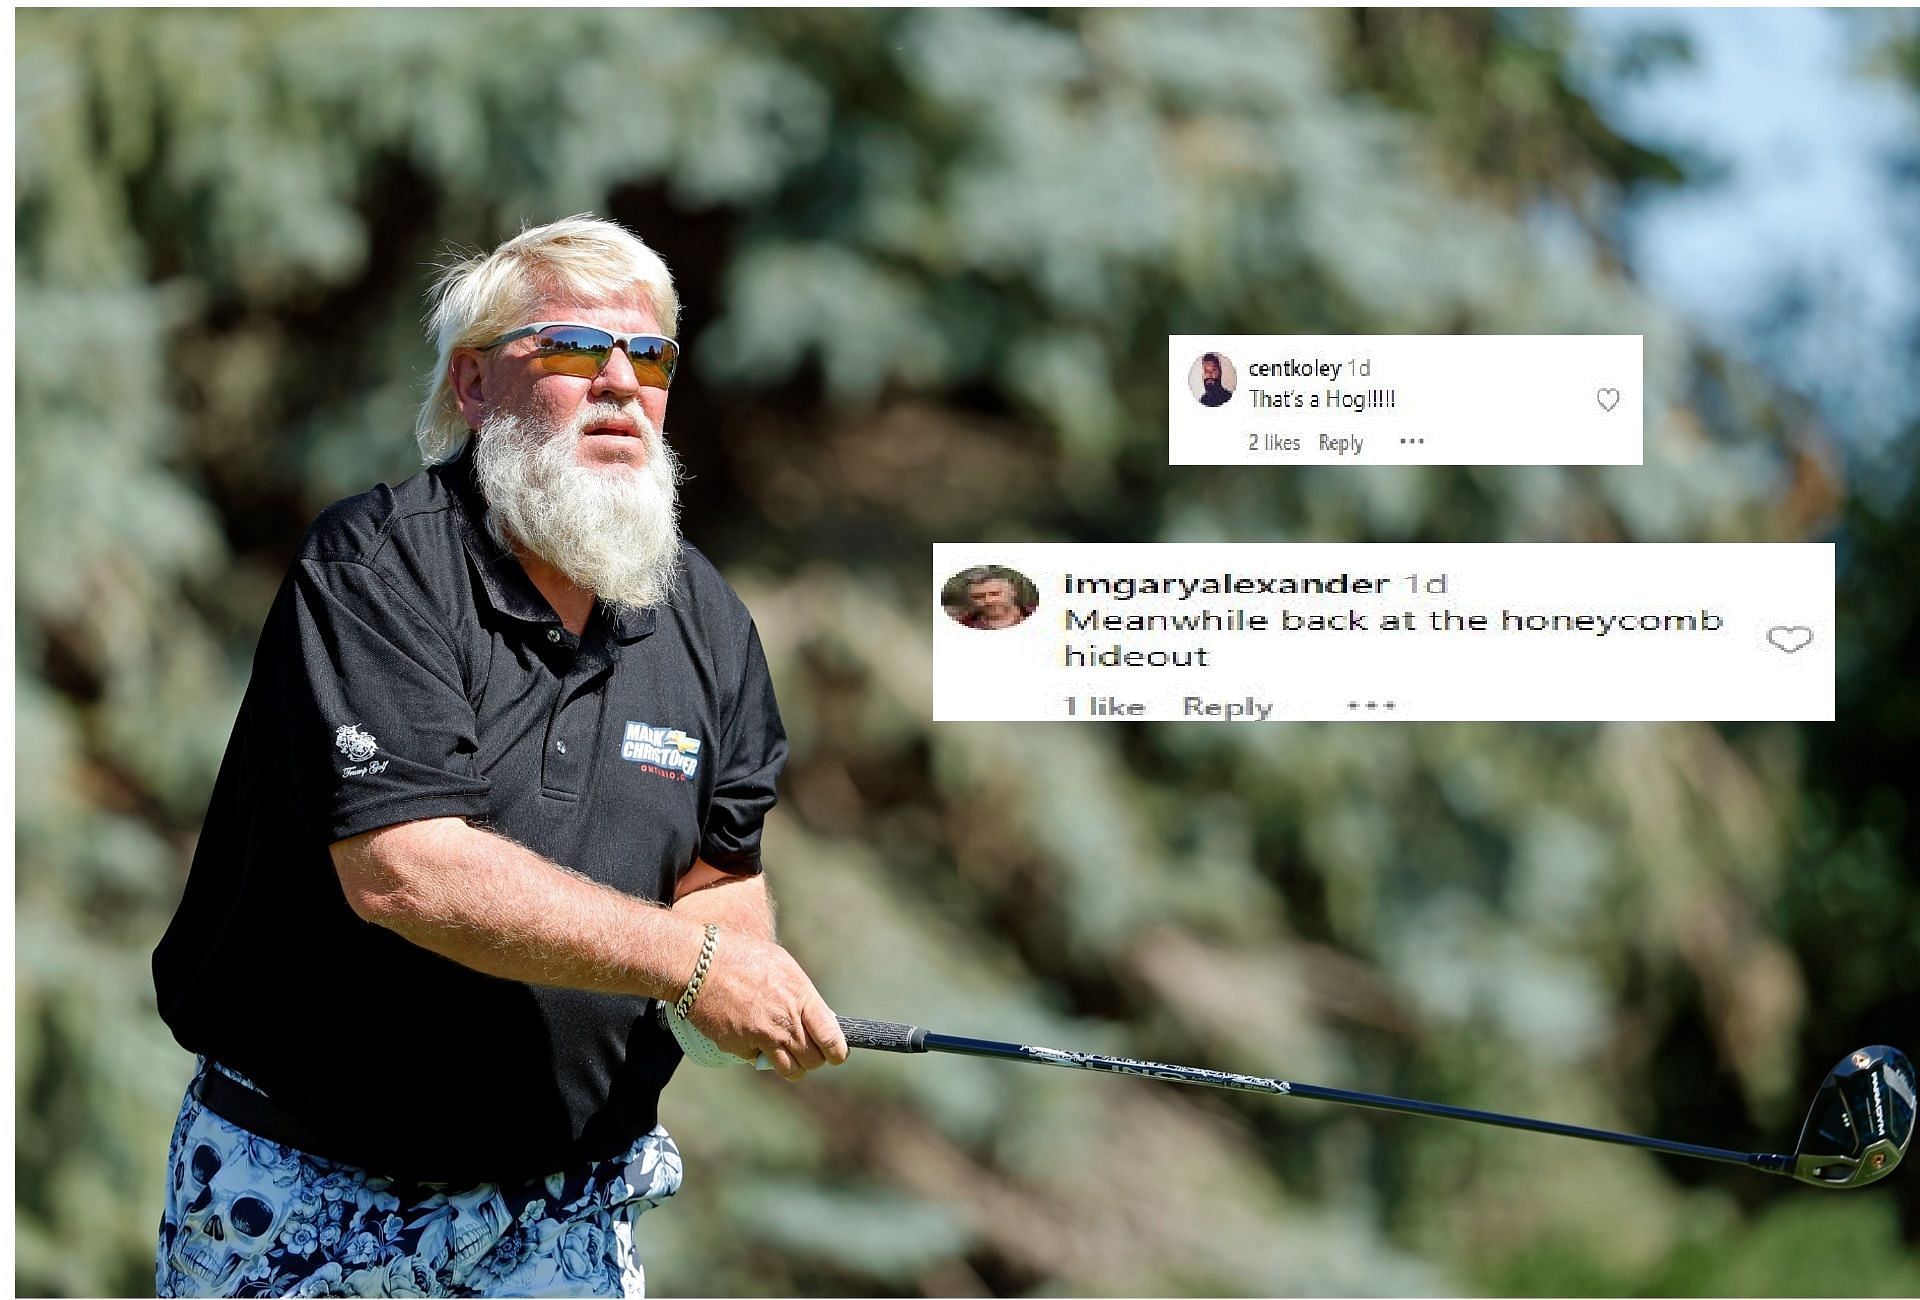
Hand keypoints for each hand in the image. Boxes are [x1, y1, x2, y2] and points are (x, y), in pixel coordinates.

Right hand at [683, 931, 848, 1080]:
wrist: (699, 965)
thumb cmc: (742, 958)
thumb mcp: (783, 966)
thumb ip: (803, 994)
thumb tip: (823, 1018)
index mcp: (800, 997)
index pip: (831, 1038)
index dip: (838, 1052)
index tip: (837, 1054)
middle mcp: (784, 1020)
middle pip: (814, 1059)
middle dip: (814, 1059)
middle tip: (807, 1050)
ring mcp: (762, 1036)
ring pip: (791, 1070)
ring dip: (792, 1066)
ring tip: (786, 1054)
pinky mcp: (740, 1047)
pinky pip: (759, 1062)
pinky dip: (759, 1056)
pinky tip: (752, 1037)